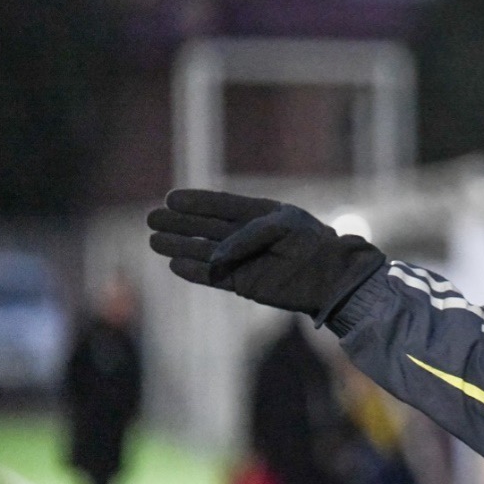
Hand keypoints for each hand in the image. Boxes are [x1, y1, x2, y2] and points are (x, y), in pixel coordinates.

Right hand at [147, 189, 384, 324]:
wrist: (331, 276)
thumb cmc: (311, 244)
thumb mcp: (281, 226)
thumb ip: (247, 235)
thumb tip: (214, 254)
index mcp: (260, 216)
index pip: (221, 206)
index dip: (197, 202)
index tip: (172, 198)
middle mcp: (248, 238)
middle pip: (206, 228)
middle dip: (180, 223)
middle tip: (152, 218)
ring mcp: (245, 261)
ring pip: (205, 252)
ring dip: (181, 247)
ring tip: (154, 241)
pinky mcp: (245, 284)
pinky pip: (214, 277)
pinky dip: (195, 272)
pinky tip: (175, 265)